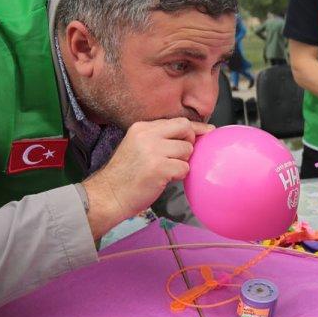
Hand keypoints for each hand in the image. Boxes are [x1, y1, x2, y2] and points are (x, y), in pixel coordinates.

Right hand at [82, 118, 211, 238]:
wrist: (108, 195)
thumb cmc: (125, 175)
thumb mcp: (138, 146)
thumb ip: (159, 139)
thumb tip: (190, 135)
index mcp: (142, 127)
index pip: (177, 121)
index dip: (194, 127)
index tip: (208, 130)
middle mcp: (147, 135)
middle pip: (185, 129)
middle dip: (190, 142)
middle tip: (182, 156)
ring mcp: (153, 151)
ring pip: (187, 150)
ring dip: (182, 162)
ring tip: (166, 170)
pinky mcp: (159, 168)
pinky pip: (184, 168)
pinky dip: (179, 175)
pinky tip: (164, 179)